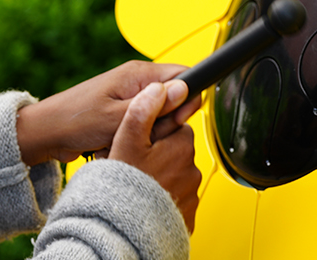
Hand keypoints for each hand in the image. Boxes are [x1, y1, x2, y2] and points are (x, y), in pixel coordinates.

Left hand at [15, 61, 185, 165]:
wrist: (47, 133)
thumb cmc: (74, 121)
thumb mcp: (117, 117)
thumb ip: (154, 105)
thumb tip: (184, 89)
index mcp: (138, 74)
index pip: (183, 75)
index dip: (188, 98)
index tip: (177, 119)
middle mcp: (136, 83)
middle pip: (174, 98)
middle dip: (169, 120)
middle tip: (149, 134)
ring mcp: (130, 98)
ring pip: (160, 115)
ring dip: (152, 132)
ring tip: (131, 140)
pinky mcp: (123, 113)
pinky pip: (145, 125)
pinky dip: (140, 137)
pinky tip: (124, 144)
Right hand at [109, 80, 201, 231]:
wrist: (126, 228)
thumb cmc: (125, 185)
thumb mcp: (127, 140)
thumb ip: (143, 110)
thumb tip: (159, 88)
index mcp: (181, 145)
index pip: (174, 127)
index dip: (154, 132)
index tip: (140, 143)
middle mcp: (192, 168)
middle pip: (175, 151)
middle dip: (159, 154)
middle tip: (136, 163)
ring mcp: (192, 193)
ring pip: (176, 175)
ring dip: (162, 177)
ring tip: (140, 183)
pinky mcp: (188, 214)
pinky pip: (178, 199)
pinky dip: (166, 198)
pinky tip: (149, 199)